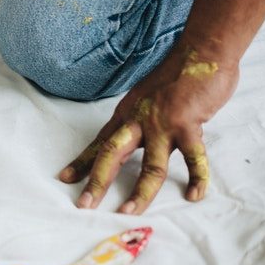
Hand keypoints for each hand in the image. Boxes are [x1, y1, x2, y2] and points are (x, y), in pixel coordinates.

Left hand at [59, 40, 237, 214]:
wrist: (199, 52)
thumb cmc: (174, 76)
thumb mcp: (146, 98)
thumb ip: (139, 118)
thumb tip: (132, 136)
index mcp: (126, 114)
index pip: (100, 143)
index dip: (82, 162)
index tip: (65, 178)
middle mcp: (138, 120)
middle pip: (112, 154)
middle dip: (97, 181)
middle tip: (84, 204)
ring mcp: (162, 124)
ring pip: (149, 166)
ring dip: (140, 192)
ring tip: (129, 211)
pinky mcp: (188, 125)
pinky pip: (192, 158)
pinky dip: (196, 178)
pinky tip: (194, 194)